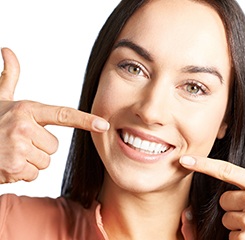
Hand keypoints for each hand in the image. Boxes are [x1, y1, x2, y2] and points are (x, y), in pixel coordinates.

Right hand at [0, 48, 108, 182]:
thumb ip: (8, 77)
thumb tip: (8, 50)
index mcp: (26, 109)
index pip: (63, 115)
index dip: (85, 120)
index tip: (103, 125)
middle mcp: (24, 127)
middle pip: (54, 146)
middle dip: (39, 148)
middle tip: (18, 141)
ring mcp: (18, 148)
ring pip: (44, 162)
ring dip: (30, 161)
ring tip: (11, 152)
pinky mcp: (13, 168)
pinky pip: (33, 175)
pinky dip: (22, 173)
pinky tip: (7, 164)